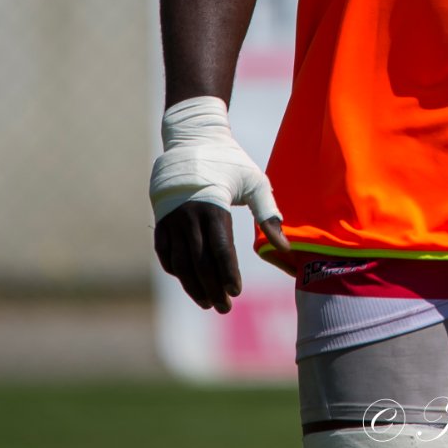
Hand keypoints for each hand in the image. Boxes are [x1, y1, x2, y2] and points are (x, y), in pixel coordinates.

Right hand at [149, 97, 288, 311]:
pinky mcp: (161, 220)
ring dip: (192, 286)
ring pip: (179, 263)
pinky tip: (189, 282)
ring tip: (208, 303)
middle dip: (212, 288)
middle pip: (199, 263)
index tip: (236, 292)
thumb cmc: (230, 161)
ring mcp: (171, 219)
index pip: (220, 250)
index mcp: (212, 206)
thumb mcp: (255, 181)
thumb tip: (286, 247)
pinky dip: (176, 271)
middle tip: (224, 308)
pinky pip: (165, 254)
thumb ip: (269, 214)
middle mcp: (188, 216)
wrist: (193, 139)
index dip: (228, 274)